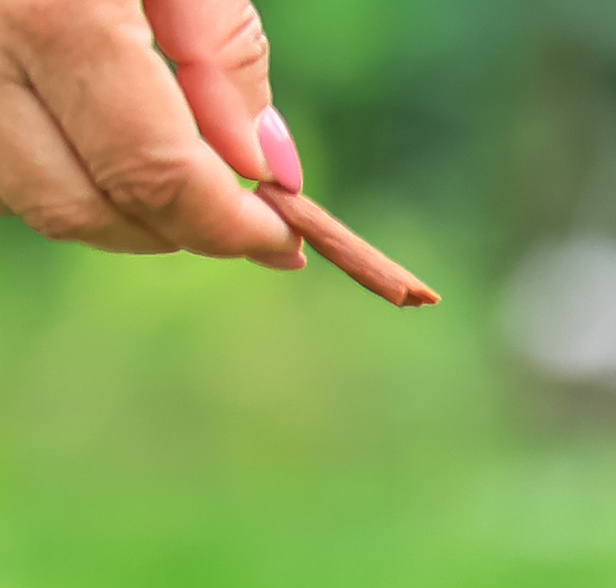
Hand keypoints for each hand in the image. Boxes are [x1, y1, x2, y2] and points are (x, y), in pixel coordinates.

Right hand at [0, 0, 301, 266]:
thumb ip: (222, 48)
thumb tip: (264, 166)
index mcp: (51, 14)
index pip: (152, 172)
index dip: (230, 223)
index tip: (286, 235)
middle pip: (81, 206)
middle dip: (174, 228)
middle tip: (245, 216)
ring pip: (29, 197)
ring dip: (113, 204)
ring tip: (181, 165)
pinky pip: (2, 160)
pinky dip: (62, 168)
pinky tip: (105, 133)